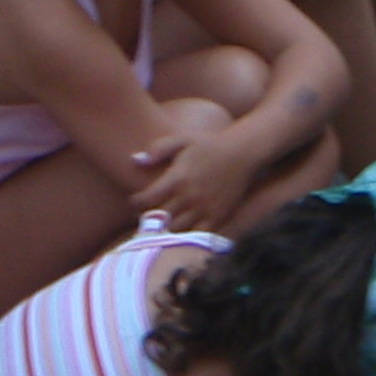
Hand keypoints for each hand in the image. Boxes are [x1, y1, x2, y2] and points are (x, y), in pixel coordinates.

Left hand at [128, 128, 254, 232]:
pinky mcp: (217, 217)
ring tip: (161, 225)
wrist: (241, 153)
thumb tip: (135, 160)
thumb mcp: (182, 140)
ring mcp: (204, 209)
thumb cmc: (208, 144)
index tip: (134, 201)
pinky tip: (182, 230)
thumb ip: (158, 149)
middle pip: (159, 218)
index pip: (147, 199)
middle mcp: (189, 196)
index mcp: (177, 178)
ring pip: (176, 230)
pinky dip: (187, 236)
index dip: (136, 202)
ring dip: (166, 229)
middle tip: (144, 215)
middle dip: (148, 218)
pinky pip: (198, 235)